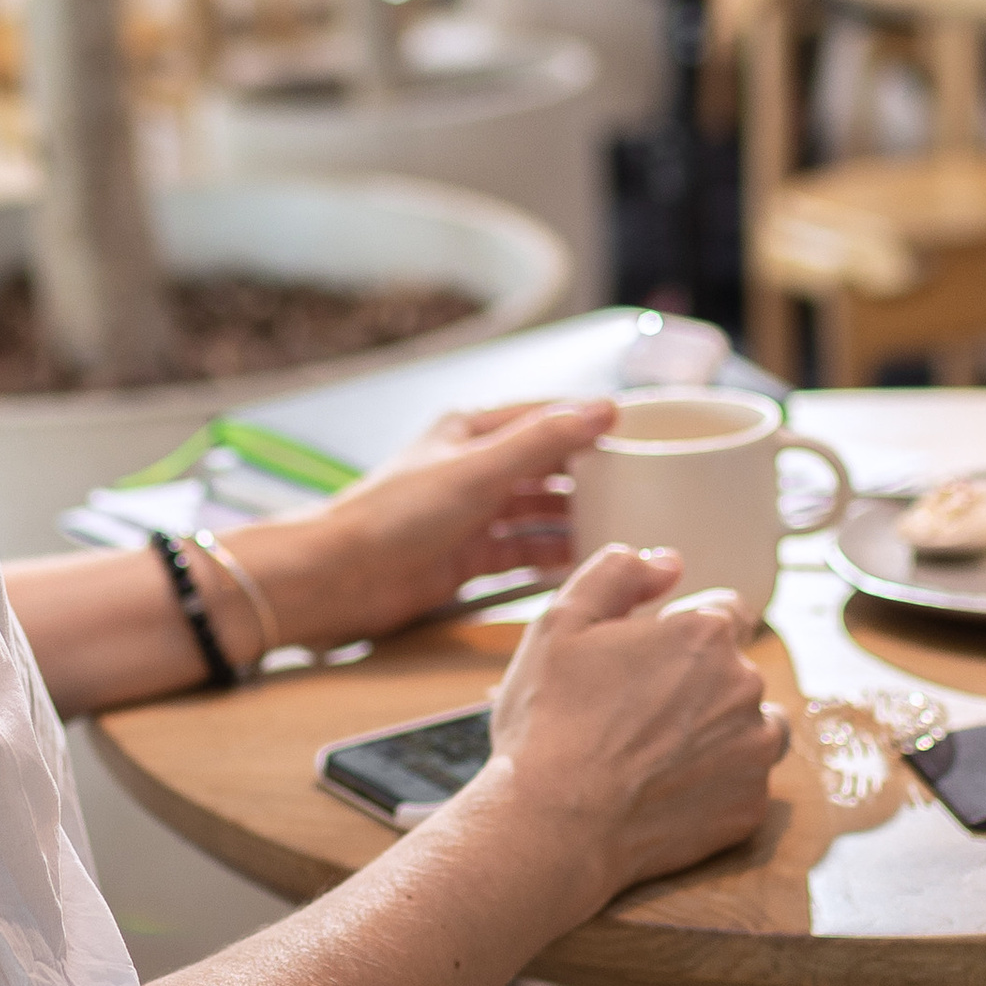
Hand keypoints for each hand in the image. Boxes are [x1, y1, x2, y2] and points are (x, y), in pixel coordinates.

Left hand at [233, 400, 615, 653]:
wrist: (339, 578)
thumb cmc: (394, 515)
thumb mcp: (478, 469)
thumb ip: (543, 440)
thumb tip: (603, 408)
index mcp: (472, 430)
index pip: (547, 416)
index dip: (592, 423)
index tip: (642, 435)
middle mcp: (475, 468)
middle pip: (548, 468)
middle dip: (592, 478)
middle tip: (646, 491)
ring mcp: (472, 515)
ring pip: (540, 513)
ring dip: (577, 521)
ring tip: (625, 531)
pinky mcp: (468, 558)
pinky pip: (524, 551)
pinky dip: (553, 556)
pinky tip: (586, 563)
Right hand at [482, 543, 786, 911]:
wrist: (553, 824)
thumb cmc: (550, 721)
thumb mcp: (561, 622)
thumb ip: (618, 573)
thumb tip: (669, 562)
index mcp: (704, 634)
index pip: (728, 611)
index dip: (685, 631)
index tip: (651, 658)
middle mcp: (745, 686)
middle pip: (735, 671)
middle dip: (697, 684)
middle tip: (634, 712)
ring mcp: (754, 751)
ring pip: (750, 726)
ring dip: (718, 731)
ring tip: (657, 753)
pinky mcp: (749, 807)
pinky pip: (743, 783)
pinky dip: (713, 784)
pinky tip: (664, 791)